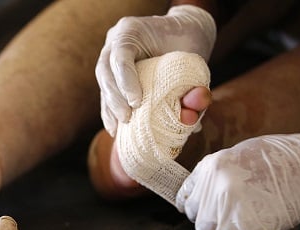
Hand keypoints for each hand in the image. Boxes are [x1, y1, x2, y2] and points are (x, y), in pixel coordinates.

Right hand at [95, 5, 215, 135]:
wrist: (183, 30)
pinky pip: (106, 93)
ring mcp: (109, 56)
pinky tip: (114, 129)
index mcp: (131, 30)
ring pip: (103, 84)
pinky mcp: (111, 73)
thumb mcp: (195, 57)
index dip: (126, 81)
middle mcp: (114, 41)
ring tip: (117, 129)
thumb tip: (191, 119)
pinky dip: (110, 111)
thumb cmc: (189, 41)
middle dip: (114, 99)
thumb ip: (194, 86)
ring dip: (110, 108)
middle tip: (127, 119)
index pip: (120, 57)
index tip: (137, 103)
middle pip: (105, 72)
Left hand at [176, 130, 299, 229]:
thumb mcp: (237, 156)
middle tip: (223, 220)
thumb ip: (216, 176)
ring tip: (236, 227)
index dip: (191, 205)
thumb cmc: (278, 159)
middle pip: (195, 215)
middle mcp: (214, 187)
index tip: (196, 211)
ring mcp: (228, 208)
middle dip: (207, 220)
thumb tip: (204, 194)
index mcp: (211, 167)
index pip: (185, 194)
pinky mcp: (244, 227)